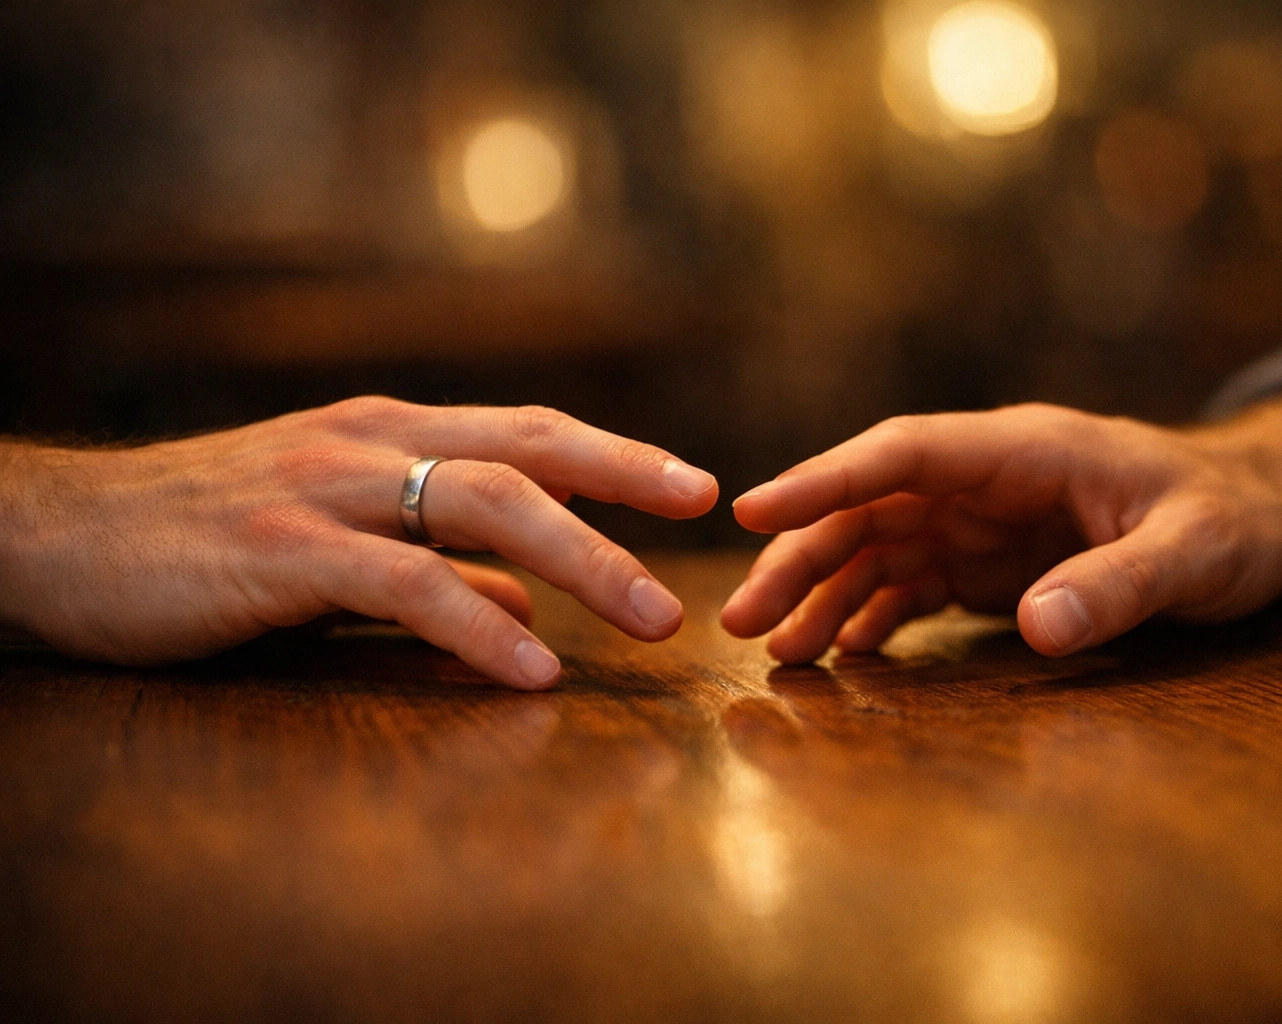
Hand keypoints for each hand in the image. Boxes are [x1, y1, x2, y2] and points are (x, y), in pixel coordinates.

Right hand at [0, 397, 717, 687]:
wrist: (61, 535)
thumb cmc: (206, 539)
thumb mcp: (337, 538)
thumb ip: (435, 561)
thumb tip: (527, 598)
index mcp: (388, 433)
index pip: (527, 430)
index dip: (614, 453)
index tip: (692, 483)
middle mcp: (369, 443)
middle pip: (525, 452)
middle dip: (623, 486)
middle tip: (701, 523)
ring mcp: (325, 490)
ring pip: (482, 504)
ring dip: (582, 561)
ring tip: (652, 616)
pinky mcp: (281, 551)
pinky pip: (403, 583)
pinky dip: (477, 624)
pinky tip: (531, 666)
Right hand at [720, 403, 1281, 662]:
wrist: (1259, 515)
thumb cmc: (1234, 518)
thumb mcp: (1196, 551)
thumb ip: (1121, 585)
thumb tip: (1040, 629)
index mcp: (1025, 449)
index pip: (905, 452)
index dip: (826, 479)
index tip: (754, 510)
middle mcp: (987, 481)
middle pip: (871, 508)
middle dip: (802, 557)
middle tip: (743, 621)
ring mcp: (983, 521)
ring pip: (877, 548)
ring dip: (823, 595)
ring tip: (777, 652)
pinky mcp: (989, 563)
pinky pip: (911, 585)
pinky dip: (871, 618)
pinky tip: (842, 655)